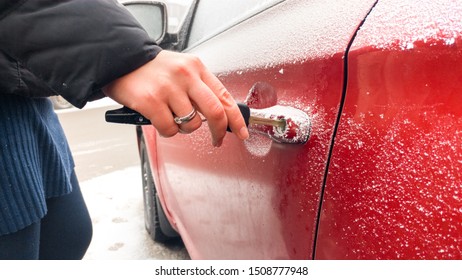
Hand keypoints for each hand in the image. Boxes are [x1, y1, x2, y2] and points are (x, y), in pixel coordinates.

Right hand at [103, 50, 248, 146]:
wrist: (119, 59)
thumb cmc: (151, 69)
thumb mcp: (181, 70)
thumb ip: (199, 89)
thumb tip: (219, 115)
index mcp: (196, 68)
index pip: (225, 96)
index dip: (237, 119)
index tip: (242, 131)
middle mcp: (185, 76)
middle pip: (215, 112)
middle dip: (219, 132)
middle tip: (217, 139)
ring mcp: (168, 88)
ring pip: (191, 124)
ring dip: (184, 129)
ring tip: (172, 117)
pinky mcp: (151, 101)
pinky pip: (169, 129)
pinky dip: (167, 131)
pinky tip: (158, 119)